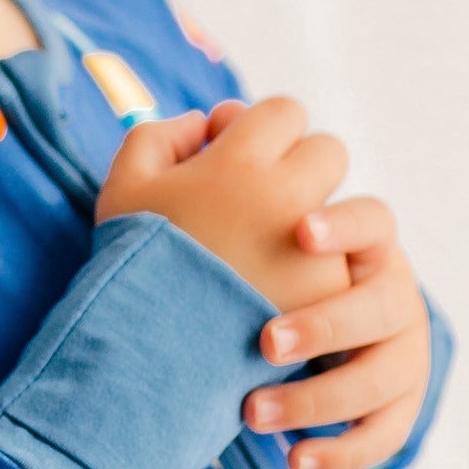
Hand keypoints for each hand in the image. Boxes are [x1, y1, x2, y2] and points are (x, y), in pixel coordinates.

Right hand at [94, 94, 352, 314]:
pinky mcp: (327, 298)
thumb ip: (159, 135)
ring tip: (270, 250)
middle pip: (328, 152)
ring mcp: (314, 250)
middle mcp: (288, 197)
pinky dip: (317, 271)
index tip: (239, 158)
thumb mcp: (125, 186)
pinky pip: (340, 265)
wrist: (148, 355)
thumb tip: (202, 124)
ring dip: (316, 221)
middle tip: (264, 201)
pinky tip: (277, 288)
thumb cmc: (133, 265)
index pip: (285, 113)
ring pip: (343, 212)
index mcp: (242, 161)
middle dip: (301, 168)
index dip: (263, 130)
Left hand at [241, 196, 430, 468]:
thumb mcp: (262, 223)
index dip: (345, 227)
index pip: (374, 221)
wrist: (320, 331)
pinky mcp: (397, 406)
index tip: (299, 234)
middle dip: (327, 325)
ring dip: (319, 400)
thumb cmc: (271, 266)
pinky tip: (295, 461)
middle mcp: (393, 295)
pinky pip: (384, 436)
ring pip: (382, 378)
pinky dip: (343, 453)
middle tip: (265, 343)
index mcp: (365, 244)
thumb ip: (239, 172)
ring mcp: (402, 352)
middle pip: (385, 305)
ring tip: (252, 413)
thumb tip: (211, 120)